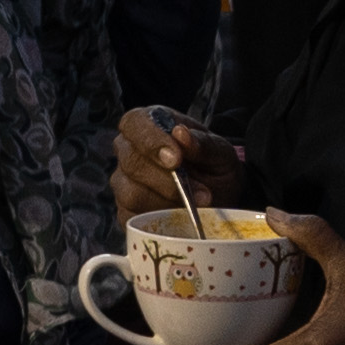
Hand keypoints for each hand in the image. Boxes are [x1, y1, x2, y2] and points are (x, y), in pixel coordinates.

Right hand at [112, 105, 247, 222]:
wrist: (220, 197)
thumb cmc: (215, 167)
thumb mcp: (221, 152)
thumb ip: (203, 143)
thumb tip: (181, 134)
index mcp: (148, 124)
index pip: (134, 124)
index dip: (151, 141)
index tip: (176, 159)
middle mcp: (128, 150)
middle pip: (131, 162)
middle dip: (167, 180)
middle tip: (200, 191)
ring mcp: (123, 182)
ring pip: (131, 194)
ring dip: (168, 202)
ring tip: (198, 205)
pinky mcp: (125, 212)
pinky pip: (133, 219)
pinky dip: (161, 220)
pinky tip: (182, 217)